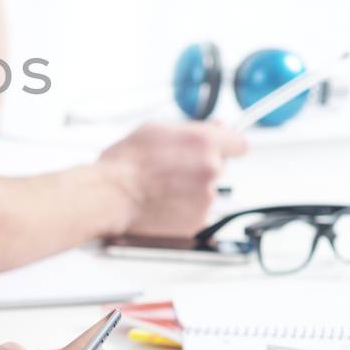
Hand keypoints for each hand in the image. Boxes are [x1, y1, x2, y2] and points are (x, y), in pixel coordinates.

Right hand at [98, 121, 247, 236]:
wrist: (110, 197)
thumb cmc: (125, 164)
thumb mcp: (154, 130)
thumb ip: (192, 129)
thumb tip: (214, 128)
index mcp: (204, 143)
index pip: (239, 143)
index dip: (226, 146)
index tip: (219, 149)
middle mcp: (211, 170)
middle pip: (219, 167)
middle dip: (202, 167)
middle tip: (173, 169)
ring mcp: (206, 198)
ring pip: (207, 191)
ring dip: (192, 190)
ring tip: (163, 188)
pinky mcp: (198, 222)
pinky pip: (198, 213)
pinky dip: (185, 210)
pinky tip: (164, 203)